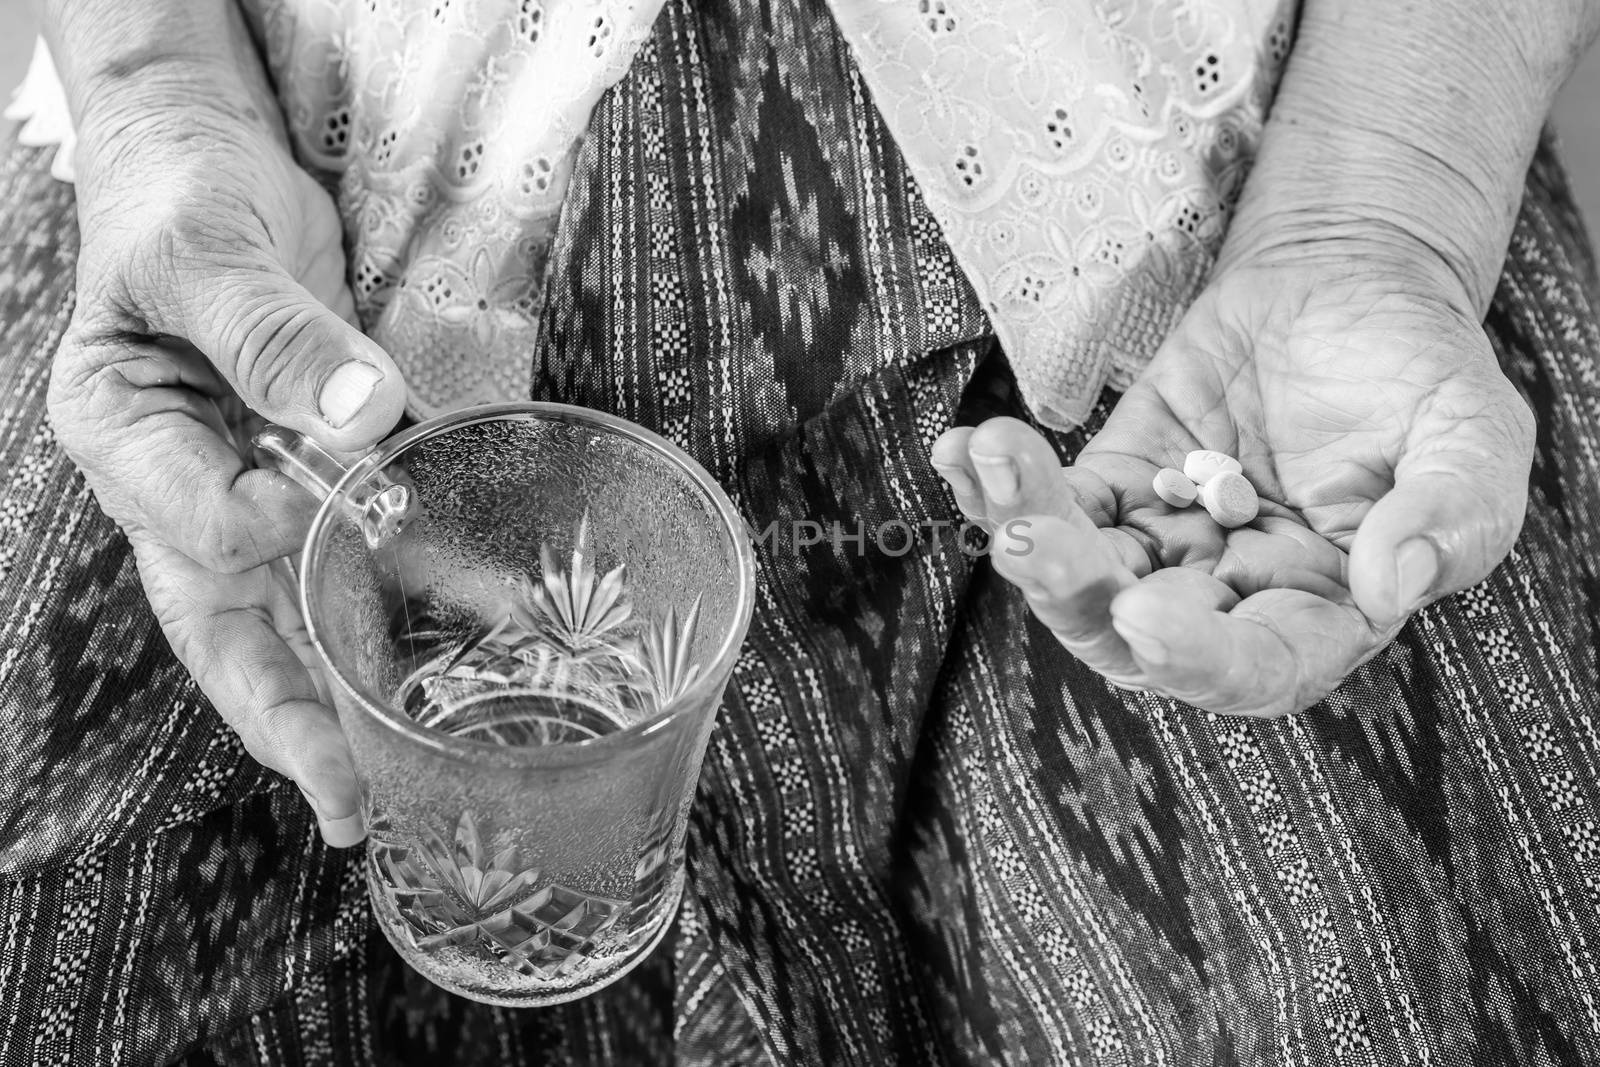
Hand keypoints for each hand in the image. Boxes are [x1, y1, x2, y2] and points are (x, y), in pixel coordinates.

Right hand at [48, 94, 406, 842]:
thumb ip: (270, 328)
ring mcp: (249, 489)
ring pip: (293, 617)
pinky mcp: (314, 474)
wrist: (214, 166)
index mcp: (125, 438)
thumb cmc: (182, 196)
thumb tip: (356, 411)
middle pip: (228, 628)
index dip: (275, 530)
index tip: (335, 497)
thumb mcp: (210, 249)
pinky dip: (414, 596)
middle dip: (287, 720)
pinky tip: (473, 629)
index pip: (200, 528)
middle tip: (347, 803)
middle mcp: (183, 486)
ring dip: (351, 692)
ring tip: (408, 772)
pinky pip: (359, 551)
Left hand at [932, 254, 1533, 716]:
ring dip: (1026, 528)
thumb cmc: (1420, 374)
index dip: (1199, 659)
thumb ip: (1452, 513)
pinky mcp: (1115, 482)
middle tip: (1030, 543)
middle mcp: (1229, 597)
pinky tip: (963, 450)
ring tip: (998, 462)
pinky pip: (1051, 500)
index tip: (1147, 614)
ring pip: (1078, 572)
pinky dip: (998, 484)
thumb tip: (1394, 583)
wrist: (1348, 287)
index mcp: (1319, 612)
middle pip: (1134, 636)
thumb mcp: (1471, 436)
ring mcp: (1162, 543)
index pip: (1256, 669)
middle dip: (1076, 596)